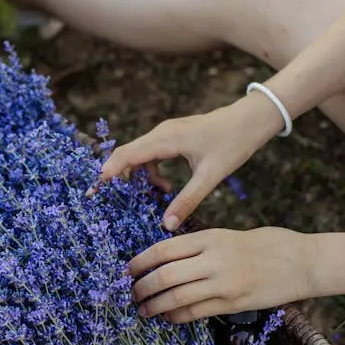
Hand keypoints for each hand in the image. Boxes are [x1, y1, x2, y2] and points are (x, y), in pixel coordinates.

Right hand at [98, 93, 283, 230]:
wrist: (251, 119)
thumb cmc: (233, 143)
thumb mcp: (210, 177)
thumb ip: (187, 201)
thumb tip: (166, 226)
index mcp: (167, 139)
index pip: (128, 155)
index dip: (108, 172)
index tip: (92, 189)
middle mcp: (161, 132)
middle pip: (128, 154)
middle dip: (116, 177)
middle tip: (104, 199)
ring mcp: (166, 132)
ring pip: (139, 155)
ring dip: (139, 177)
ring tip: (156, 195)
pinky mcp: (172, 135)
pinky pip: (151, 154)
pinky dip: (151, 171)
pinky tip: (166, 187)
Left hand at [130, 227, 313, 322]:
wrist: (303, 262)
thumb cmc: (268, 244)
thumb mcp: (229, 235)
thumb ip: (201, 246)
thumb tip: (170, 259)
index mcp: (210, 238)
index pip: (164, 250)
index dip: (140, 262)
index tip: (128, 271)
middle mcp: (213, 260)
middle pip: (164, 276)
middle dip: (142, 287)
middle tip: (132, 294)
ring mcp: (223, 284)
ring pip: (176, 298)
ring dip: (154, 306)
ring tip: (143, 310)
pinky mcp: (233, 304)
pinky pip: (195, 313)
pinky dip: (175, 316)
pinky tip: (167, 318)